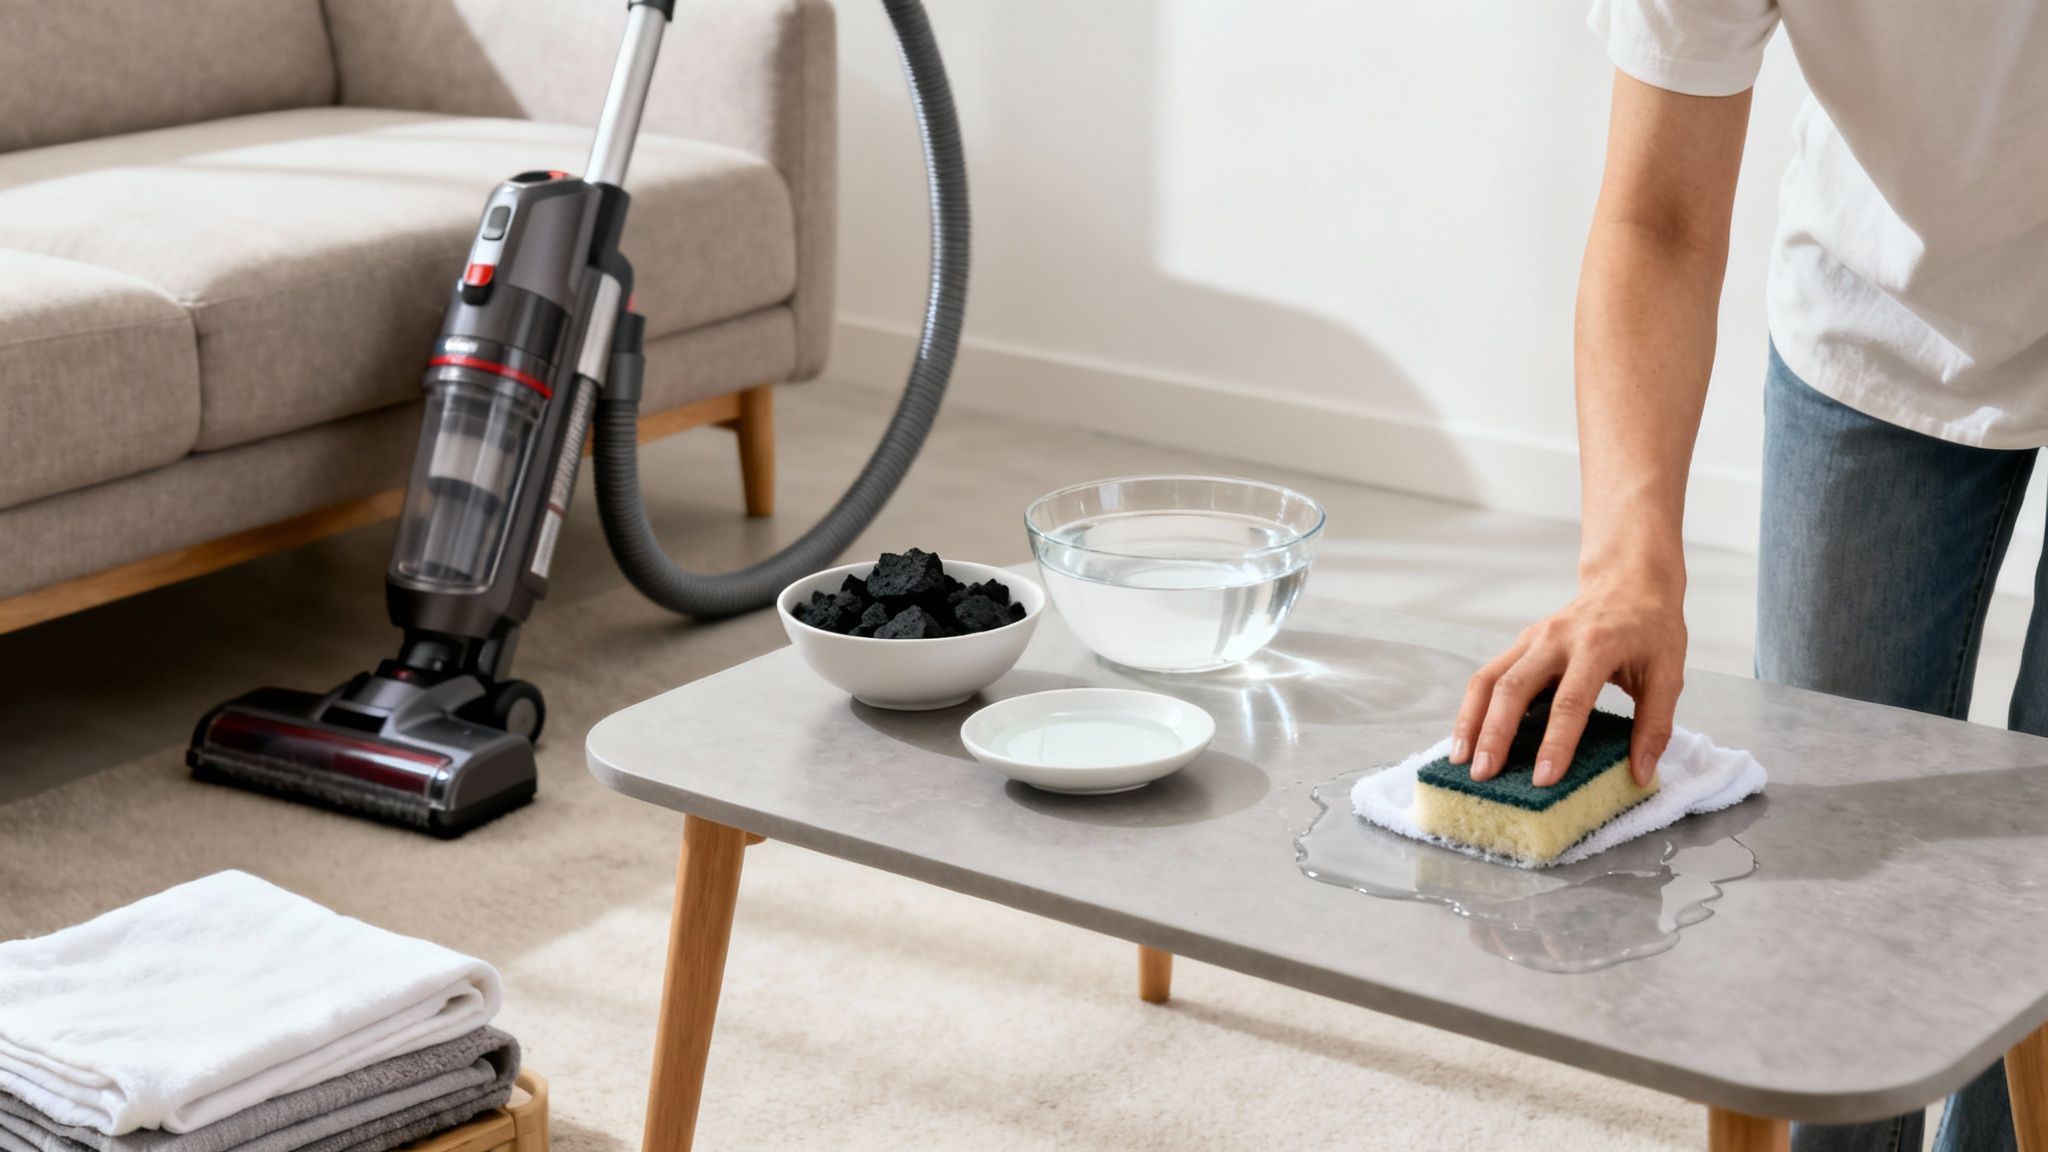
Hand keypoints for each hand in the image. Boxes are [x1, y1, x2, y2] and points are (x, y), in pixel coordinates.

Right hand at [1449, 562, 1685, 787]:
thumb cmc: (1651, 629)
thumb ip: (1655, 725)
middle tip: (1483, 775)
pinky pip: (1488, 676)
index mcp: (1596, 646)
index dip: (1556, 743)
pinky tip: (1469, 736)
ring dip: (1471, 720)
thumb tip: (1640, 774)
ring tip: (1461, 759)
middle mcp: (1555, 639)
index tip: (1543, 780)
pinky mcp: (1521, 644)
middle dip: (1494, 734)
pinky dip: (1474, 707)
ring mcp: (1532, 638)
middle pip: (1513, 688)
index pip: (1570, 701)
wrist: (1628, 580)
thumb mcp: (1669, 673)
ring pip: (1488, 679)